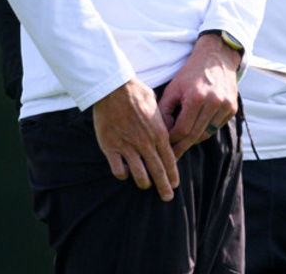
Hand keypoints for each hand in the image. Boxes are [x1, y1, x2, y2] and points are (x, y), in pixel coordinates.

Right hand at [92, 79, 179, 200]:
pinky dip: (123, 174)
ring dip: (144, 182)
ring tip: (145, 185)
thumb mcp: (156, 105)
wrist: (113, 88)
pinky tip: (124, 173)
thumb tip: (166, 131)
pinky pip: (118, 170)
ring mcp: (128, 147)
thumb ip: (162, 122)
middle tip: (167, 197)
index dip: (173, 175)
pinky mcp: (111, 148)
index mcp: (159, 133)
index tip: (174, 184)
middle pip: (158, 171)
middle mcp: (145, 143)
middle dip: (164, 187)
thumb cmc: (136, 93)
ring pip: (139, 175)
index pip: (170, 160)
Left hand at [158, 34, 241, 157]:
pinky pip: (216, 127)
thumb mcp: (173, 88)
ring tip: (182, 142)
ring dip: (194, 139)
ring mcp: (226, 106)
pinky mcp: (233, 108)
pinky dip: (206, 130)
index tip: (164, 149)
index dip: (172, 142)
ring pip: (207, 133)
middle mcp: (213, 103)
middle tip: (172, 156)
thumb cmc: (191, 73)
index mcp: (196, 97)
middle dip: (182, 147)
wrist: (217, 57)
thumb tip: (162, 134)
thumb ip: (164, 111)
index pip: (182, 130)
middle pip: (195, 135)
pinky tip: (197, 127)